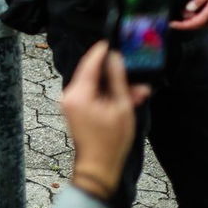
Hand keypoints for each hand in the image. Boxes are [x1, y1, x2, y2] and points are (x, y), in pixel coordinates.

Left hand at [59, 41, 149, 200]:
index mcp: (78, 93)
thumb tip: (115, 58)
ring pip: (95, 85)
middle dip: (115, 73)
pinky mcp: (76, 109)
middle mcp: (70, 95)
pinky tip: (127, 98)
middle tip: (133, 70)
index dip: (102, 50)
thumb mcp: (121, 107)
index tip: (114, 40)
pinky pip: (92, 95)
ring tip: (138, 91)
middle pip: (93, 73)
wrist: (98, 168)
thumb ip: (118, 80)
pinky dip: (108, 95)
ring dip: (115, 86)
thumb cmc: (111, 141)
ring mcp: (71, 102)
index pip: (90, 62)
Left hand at [171, 0, 207, 29]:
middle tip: (175, 16)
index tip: (172, 24)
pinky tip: (190, 13)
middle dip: (184, 23)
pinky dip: (196, 20)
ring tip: (182, 12)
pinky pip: (204, 23)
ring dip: (190, 21)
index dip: (183, 25)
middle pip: (197, 25)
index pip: (196, 22)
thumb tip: (189, 9)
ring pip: (200, 25)